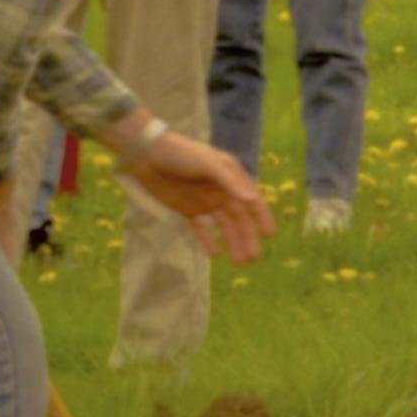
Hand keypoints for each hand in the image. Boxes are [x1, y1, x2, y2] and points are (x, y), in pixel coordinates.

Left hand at [121, 126, 273, 262]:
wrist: (147, 155)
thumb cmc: (182, 154)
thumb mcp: (208, 164)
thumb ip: (230, 183)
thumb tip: (252, 200)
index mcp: (231, 175)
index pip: (251, 199)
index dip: (261, 216)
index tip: (269, 234)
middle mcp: (221, 189)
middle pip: (239, 217)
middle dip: (247, 237)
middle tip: (253, 258)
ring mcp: (204, 200)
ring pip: (223, 226)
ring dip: (232, 242)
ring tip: (239, 262)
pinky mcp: (187, 209)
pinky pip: (201, 228)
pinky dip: (208, 240)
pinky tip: (214, 254)